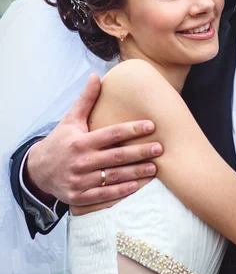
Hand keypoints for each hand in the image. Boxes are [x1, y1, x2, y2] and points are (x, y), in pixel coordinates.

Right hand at [25, 74, 161, 205]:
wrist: (38, 170)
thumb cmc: (61, 141)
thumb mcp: (71, 119)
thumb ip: (86, 99)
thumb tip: (96, 76)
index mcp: (81, 141)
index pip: (111, 134)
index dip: (132, 129)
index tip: (151, 125)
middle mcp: (81, 161)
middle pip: (116, 156)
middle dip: (140, 152)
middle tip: (159, 148)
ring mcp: (79, 181)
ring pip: (113, 177)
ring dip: (136, 172)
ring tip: (155, 167)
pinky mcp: (79, 198)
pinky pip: (103, 195)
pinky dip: (121, 191)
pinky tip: (137, 185)